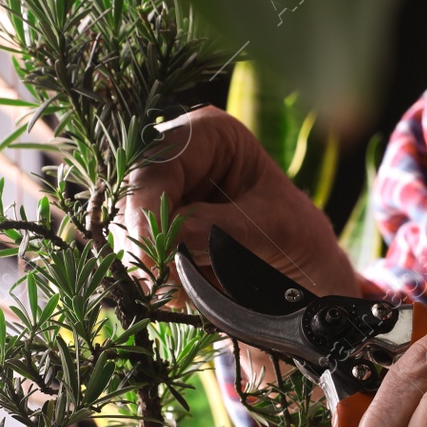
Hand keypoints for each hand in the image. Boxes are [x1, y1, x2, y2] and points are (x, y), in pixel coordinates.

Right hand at [123, 106, 359, 297]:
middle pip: (134, 194)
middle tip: (164, 282)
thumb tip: (172, 235)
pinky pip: (134, 249)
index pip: (158, 162)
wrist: (299, 265)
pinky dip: (153, 275)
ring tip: (182, 291)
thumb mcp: (269, 228)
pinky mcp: (153, 225)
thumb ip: (220, 229)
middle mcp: (177, 156)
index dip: (147, 207)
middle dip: (145, 241)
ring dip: (149, 264)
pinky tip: (178, 290)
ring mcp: (161, 192)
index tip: (152, 253)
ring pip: (127, 225)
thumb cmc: (292, 233)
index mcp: (210, 135)